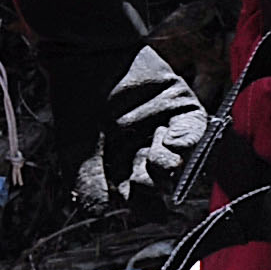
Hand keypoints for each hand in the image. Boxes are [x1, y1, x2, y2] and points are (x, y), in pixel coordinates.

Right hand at [23, 43, 209, 223]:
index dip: (144, 206)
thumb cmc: (76, 102)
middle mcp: (146, 149)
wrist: (85, 55)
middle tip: (142, 180)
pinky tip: (168, 141)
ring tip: (156, 157)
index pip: (138, 195)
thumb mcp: (77, 148)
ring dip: (170, 165)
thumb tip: (99, 214)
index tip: (149, 212)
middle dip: (153, 186)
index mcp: (122, 164)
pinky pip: (194, 132)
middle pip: (160, 180)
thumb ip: (88, 181)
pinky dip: (186, 142)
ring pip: (180, 160)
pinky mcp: (181, 107)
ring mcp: (166, 128)